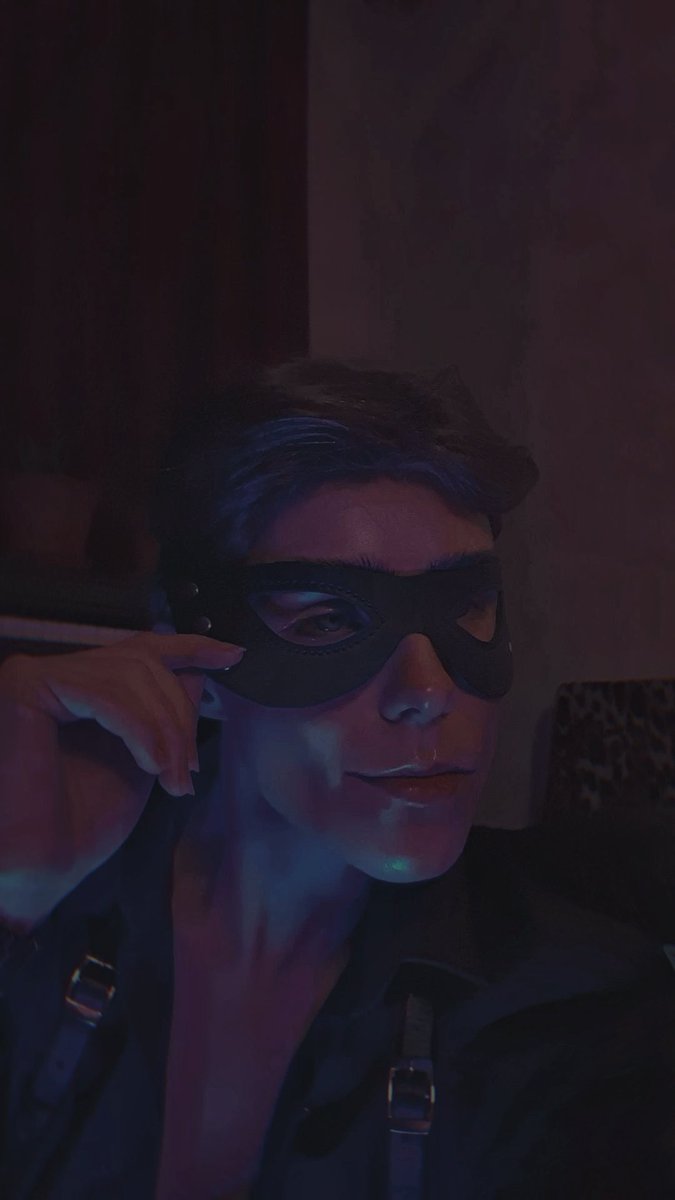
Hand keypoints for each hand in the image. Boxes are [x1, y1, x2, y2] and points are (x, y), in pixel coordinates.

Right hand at [0, 633, 244, 924]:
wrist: (38, 869)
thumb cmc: (81, 825)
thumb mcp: (141, 759)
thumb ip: (162, 715)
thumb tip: (197, 672)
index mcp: (76, 687)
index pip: (138, 649)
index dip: (189, 647)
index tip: (233, 654)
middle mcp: (51, 674)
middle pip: (142, 662)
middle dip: (179, 713)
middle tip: (189, 767)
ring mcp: (35, 677)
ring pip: (129, 674)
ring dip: (164, 729)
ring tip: (172, 777)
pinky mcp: (26, 687)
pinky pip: (105, 694)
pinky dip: (138, 727)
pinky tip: (149, 763)